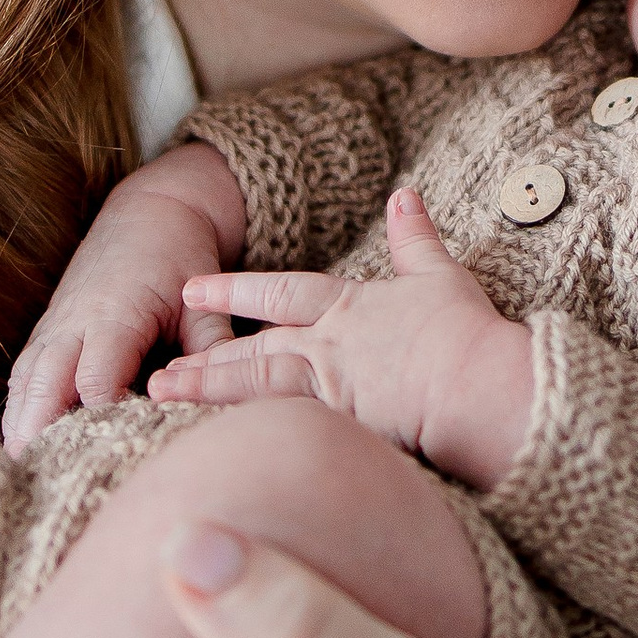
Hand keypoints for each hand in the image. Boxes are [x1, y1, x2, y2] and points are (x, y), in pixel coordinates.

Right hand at [2, 141, 248, 450]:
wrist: (150, 212)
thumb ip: (211, 348)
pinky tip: (21, 445)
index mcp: (114, 317)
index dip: (98, 421)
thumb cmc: (182, 258)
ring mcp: (55, 328)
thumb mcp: (204, 301)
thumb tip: (217, 400)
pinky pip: (23, 376)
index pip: (95, 381)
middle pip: (43, 388)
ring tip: (21, 478)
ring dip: (21, 427)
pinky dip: (19, 409)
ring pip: (24, 384)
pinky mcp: (49, 333)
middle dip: (40, 435)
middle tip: (43, 486)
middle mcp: (74, 325)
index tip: (109, 458)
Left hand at [149, 191, 537, 490]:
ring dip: (207, 390)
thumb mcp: (440, 274)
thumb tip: (405, 195)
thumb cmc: (465, 334)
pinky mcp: (341, 428)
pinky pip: (282, 429)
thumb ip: (415, 237)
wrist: (479, 386)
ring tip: (163, 395)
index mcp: (351, 308)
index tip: (192, 289)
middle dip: (204, 353)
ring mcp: (332, 388)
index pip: (281, 294)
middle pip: (254, 347)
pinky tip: (215, 442)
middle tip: (159, 365)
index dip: (235, 290)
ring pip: (255, 385)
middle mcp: (330, 346)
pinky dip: (246, 432)